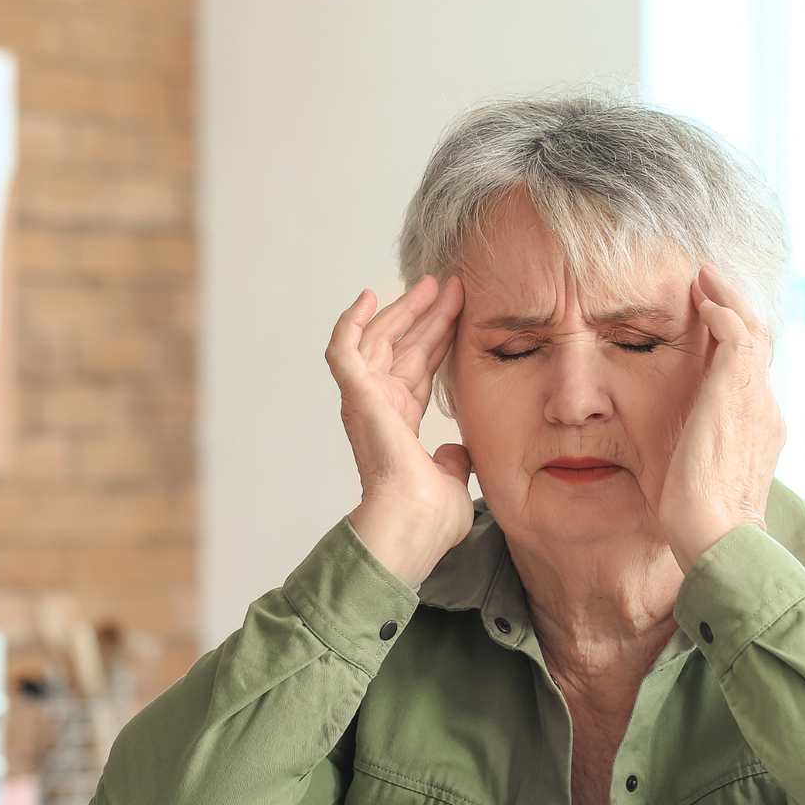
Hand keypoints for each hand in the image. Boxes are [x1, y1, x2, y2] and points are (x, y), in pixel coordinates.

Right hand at [327, 276, 473, 587]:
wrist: (414, 520)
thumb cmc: (430, 517)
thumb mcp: (454, 479)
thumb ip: (454, 460)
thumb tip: (458, 449)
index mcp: (400, 424)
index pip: (420, 369)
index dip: (439, 338)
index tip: (462, 311)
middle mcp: (380, 407)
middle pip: (404, 347)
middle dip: (426, 315)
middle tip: (449, 286)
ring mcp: (365, 399)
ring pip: (380, 339)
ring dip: (403, 310)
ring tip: (430, 283)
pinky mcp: (356, 393)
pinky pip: (343, 348)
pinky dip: (351, 322)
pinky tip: (368, 297)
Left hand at [659, 264, 785, 572]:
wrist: (717, 536)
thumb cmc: (699, 522)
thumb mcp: (699, 476)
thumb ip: (698, 449)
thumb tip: (680, 444)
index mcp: (759, 428)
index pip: (752, 371)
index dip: (734, 339)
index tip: (711, 317)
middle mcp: (765, 408)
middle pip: (758, 343)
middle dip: (734, 307)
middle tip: (708, 282)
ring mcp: (755, 399)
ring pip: (751, 332)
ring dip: (727, 300)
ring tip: (704, 277)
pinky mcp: (737, 393)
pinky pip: (737, 338)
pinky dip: (722, 314)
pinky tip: (702, 302)